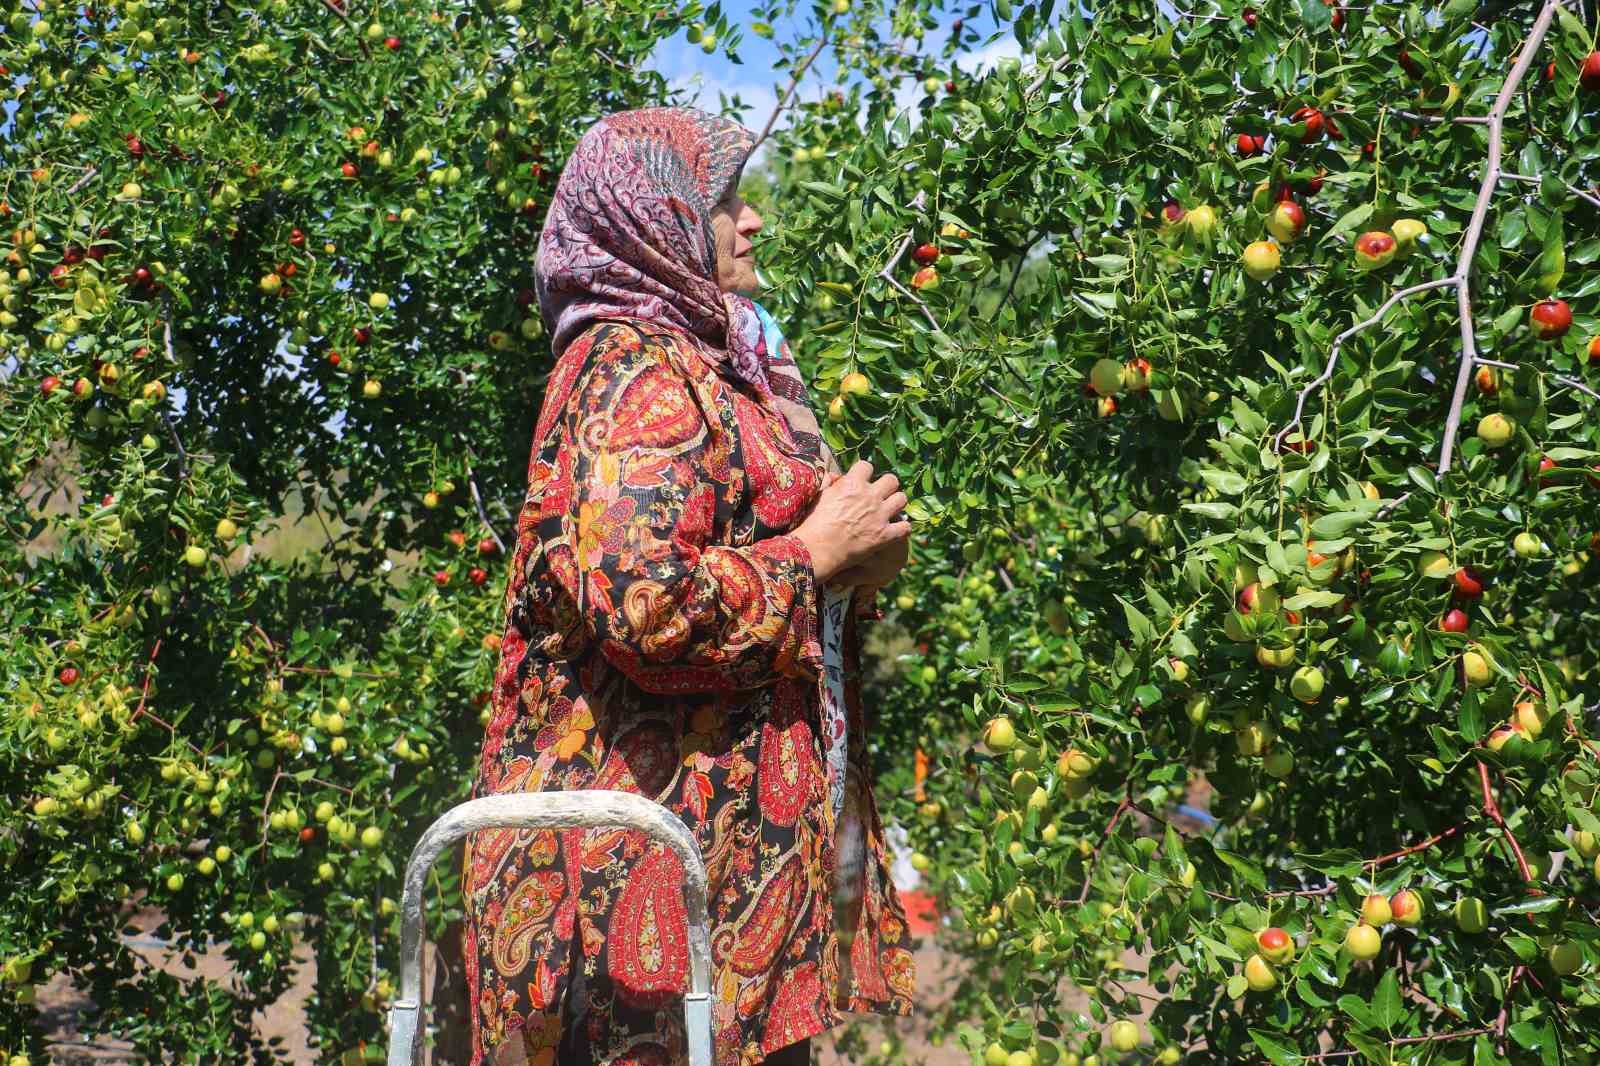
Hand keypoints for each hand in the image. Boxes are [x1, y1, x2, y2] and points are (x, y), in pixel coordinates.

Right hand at [792, 460, 909, 584]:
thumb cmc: (814, 523)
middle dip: (887, 486)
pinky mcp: (885, 535)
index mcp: (852, 483)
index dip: (865, 473)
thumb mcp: (820, 497)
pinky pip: (905, 527)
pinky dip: (902, 529)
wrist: (818, 549)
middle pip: (891, 480)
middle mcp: (870, 496)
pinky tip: (895, 530)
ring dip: (897, 503)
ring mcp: (880, 515)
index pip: (867, 466)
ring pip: (902, 499)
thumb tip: (834, 475)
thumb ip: (830, 483)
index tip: (862, 481)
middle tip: (881, 495)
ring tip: (890, 510)